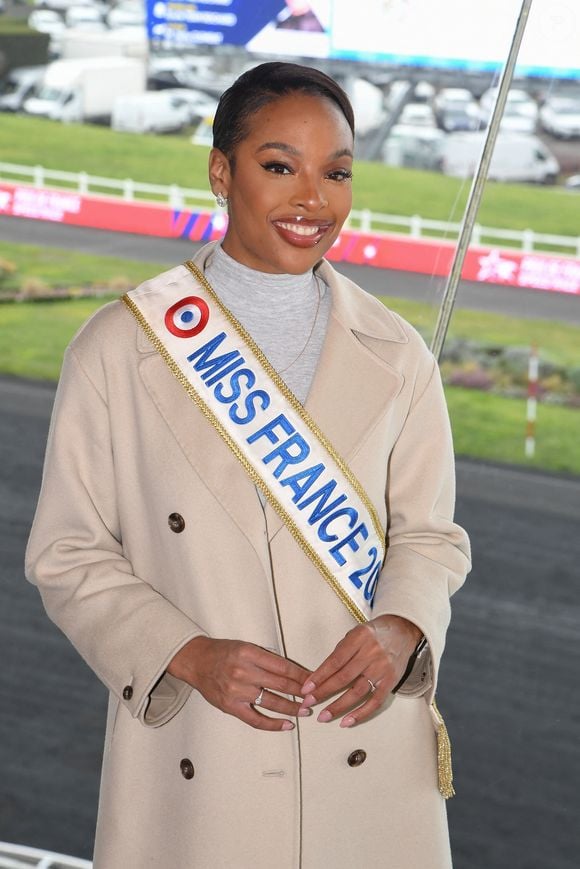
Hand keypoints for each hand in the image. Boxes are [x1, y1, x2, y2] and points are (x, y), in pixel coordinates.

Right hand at [168, 636, 311, 731]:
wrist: (197, 661)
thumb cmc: (222, 652)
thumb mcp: (246, 646)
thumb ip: (267, 659)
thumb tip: (293, 672)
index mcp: (249, 654)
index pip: (283, 667)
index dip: (302, 675)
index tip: (314, 680)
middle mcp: (243, 672)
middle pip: (281, 685)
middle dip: (302, 692)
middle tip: (315, 697)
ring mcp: (237, 691)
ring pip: (272, 703)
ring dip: (292, 708)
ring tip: (305, 710)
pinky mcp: (231, 707)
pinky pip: (256, 720)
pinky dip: (274, 724)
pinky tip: (287, 724)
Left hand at [299, 615, 421, 726]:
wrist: (402, 632)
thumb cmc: (374, 634)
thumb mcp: (355, 634)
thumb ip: (340, 652)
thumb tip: (320, 676)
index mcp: (360, 637)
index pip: (335, 660)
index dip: (319, 676)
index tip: (306, 688)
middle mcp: (372, 653)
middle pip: (344, 677)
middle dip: (323, 692)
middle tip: (308, 702)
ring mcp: (382, 668)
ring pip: (358, 691)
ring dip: (339, 706)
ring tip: (324, 715)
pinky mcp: (391, 681)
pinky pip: (375, 701)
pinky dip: (361, 713)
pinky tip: (347, 721)